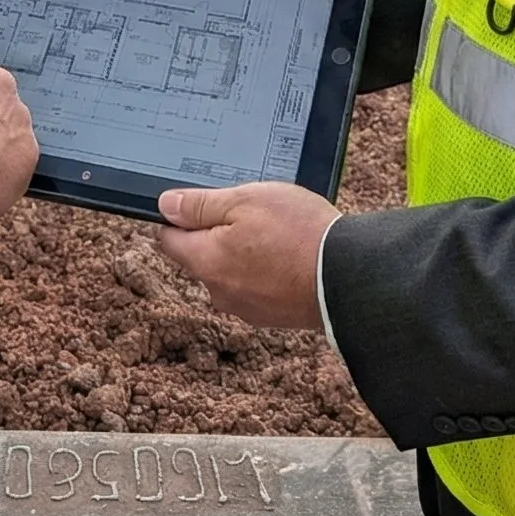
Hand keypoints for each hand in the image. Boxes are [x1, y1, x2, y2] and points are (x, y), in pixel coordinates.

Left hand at [156, 183, 338, 329]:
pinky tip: (290, 255)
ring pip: (231, 271)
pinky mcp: (272, 315)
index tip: (203, 203)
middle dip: (218, 233)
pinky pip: (256, 285)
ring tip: (278, 233)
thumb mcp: (245, 200)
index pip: (170, 239)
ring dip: (245, 252)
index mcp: (206, 262)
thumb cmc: (298, 235)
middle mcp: (220, 292)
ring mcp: (247, 307)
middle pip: (202, 255)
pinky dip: (266, 270)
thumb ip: (200, 205)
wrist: (348, 279)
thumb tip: (165, 205)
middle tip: (252, 213)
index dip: (181, 216)